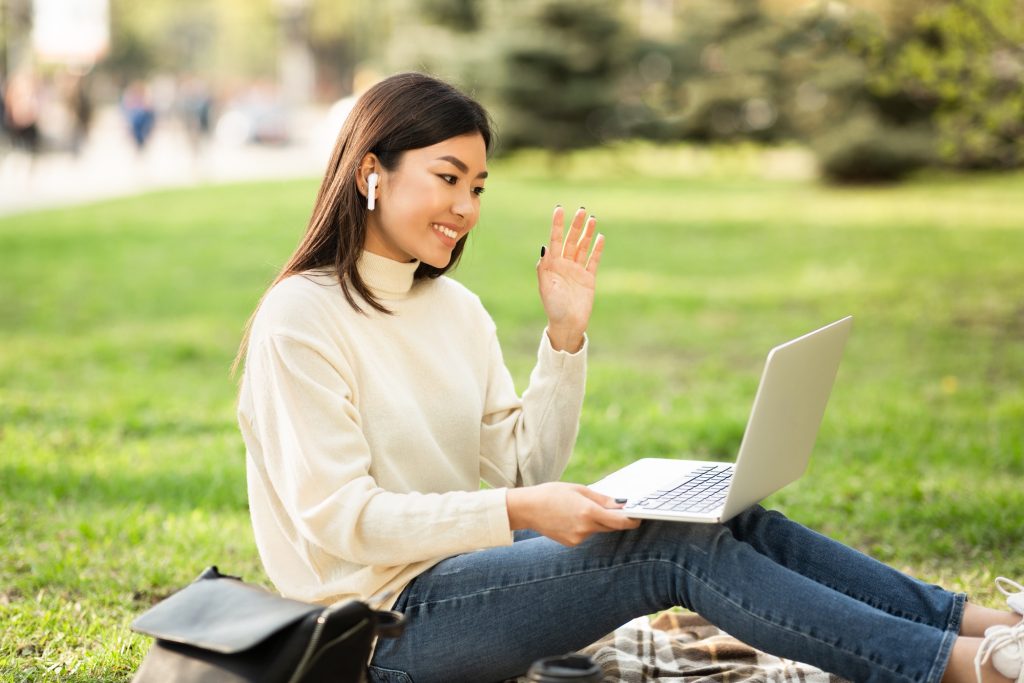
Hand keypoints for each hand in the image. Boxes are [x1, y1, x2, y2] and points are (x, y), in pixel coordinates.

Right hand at [506, 482, 639, 546]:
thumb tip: (621, 505)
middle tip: (612, 508)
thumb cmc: (552, 493)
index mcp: (588, 512)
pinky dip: (584, 527)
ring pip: (597, 530)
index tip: (638, 517)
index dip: (632, 521)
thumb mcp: (578, 489)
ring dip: (596, 521)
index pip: (620, 522)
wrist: (527, 508)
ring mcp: (578, 538)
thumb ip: (602, 499)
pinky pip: (586, 534)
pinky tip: (570, 517)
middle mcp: (585, 528)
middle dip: (613, 518)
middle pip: (610, 526)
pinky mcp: (571, 543)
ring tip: (578, 508)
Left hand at [537, 206, 603, 351]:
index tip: (559, 209)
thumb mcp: (545, 287)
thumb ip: (544, 267)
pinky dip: (597, 250)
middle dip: (576, 226)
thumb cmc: (553, 307)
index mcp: (552, 265)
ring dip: (587, 234)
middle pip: (570, 240)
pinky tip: (600, 237)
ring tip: (592, 218)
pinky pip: (593, 260)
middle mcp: (564, 265)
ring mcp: (577, 270)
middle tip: (582, 210)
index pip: (554, 240)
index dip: (557, 225)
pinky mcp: (588, 278)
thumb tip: (544, 247)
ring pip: (582, 247)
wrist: (567, 324)